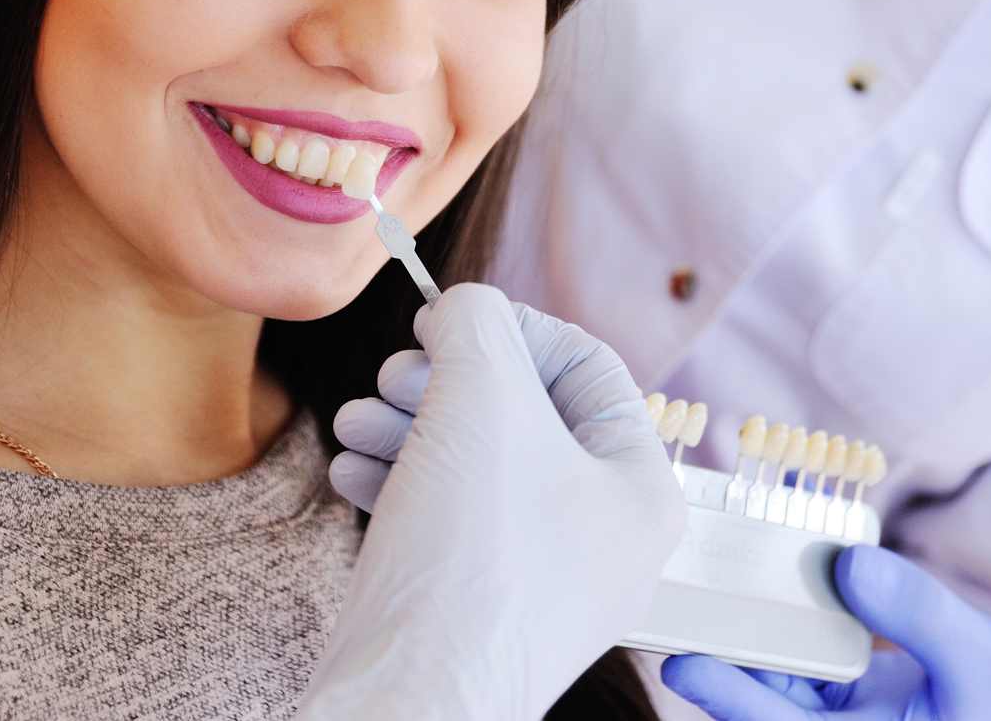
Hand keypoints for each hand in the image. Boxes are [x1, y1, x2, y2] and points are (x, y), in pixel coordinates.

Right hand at [297, 283, 685, 720]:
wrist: (409, 702)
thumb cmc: (470, 557)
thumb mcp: (481, 398)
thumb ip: (477, 323)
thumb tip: (462, 310)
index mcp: (639, 488)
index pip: (587, 365)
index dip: (511, 327)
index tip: (444, 324)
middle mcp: (603, 538)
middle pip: (522, 414)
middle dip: (443, 383)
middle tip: (393, 379)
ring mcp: (540, 581)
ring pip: (475, 465)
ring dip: (406, 426)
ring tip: (354, 425)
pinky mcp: (478, 611)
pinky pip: (446, 521)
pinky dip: (397, 484)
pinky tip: (352, 474)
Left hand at [660, 545, 990, 720]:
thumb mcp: (985, 662)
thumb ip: (918, 613)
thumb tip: (849, 561)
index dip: (726, 697)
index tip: (680, 664)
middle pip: (764, 692)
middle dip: (727, 645)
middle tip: (683, 590)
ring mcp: (842, 714)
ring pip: (782, 666)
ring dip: (760, 615)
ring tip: (724, 555)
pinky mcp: (852, 692)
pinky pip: (810, 648)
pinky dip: (799, 604)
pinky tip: (789, 542)